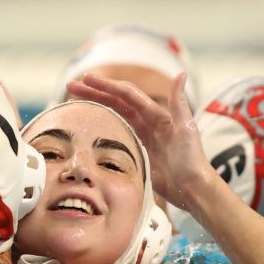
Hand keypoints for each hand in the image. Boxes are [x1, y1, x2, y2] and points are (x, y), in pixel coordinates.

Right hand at [67, 73, 214, 209]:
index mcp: (156, 114)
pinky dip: (102, 123)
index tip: (86, 79)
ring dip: (95, 104)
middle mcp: (148, 120)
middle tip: (71, 86)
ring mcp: (142, 135)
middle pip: (116, 101)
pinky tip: (89, 123)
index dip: (106, 86)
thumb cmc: (192, 160)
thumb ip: (179, 102)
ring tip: (73, 99)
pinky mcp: (138, 150)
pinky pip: (116, 131)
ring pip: (114, 113)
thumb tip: (181, 74)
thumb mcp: (186, 129)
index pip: (126, 95)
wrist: (192, 189)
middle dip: (94, 92)